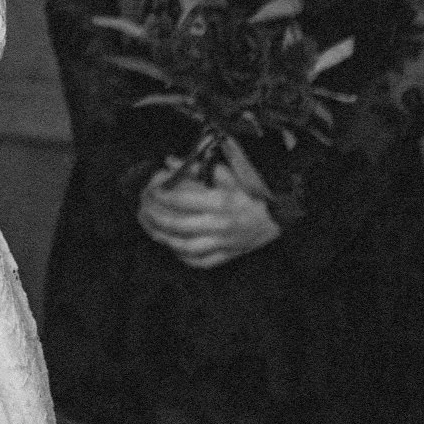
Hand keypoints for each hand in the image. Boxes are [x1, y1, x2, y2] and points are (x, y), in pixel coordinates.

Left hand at [137, 157, 280, 268]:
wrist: (281, 216)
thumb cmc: (253, 192)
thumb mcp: (230, 173)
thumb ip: (199, 167)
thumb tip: (170, 160)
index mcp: (221, 203)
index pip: (182, 201)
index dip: (162, 195)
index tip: (150, 189)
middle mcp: (221, 225)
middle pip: (180, 226)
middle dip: (157, 218)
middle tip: (143, 209)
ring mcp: (224, 244)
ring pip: (187, 247)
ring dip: (165, 239)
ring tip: (151, 229)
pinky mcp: (228, 255)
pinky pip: (202, 262)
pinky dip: (184, 257)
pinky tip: (172, 248)